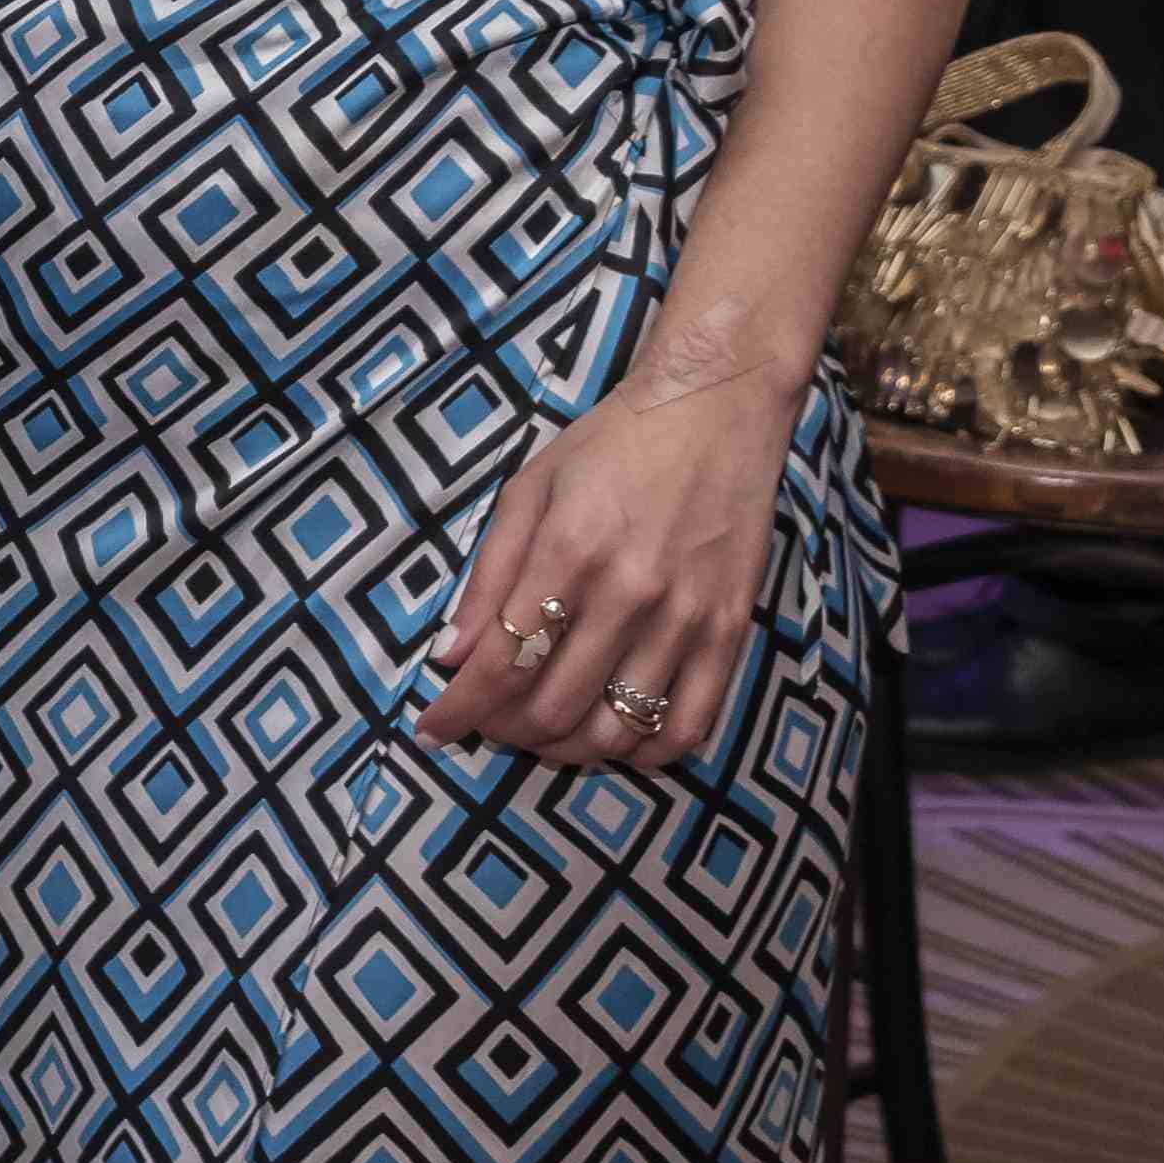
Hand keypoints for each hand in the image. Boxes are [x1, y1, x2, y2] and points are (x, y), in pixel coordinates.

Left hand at [417, 354, 801, 773]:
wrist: (715, 410)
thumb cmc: (611, 444)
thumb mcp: (529, 489)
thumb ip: (488, 574)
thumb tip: (449, 653)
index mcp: (568, 551)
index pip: (500, 663)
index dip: (458, 708)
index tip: (430, 728)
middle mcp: (629, 594)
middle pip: (553, 707)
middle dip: (504, 731)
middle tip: (487, 723)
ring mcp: (688, 619)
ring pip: (617, 730)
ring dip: (566, 750)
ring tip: (540, 734)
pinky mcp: (733, 632)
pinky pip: (690, 726)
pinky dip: (644, 752)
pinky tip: (612, 739)